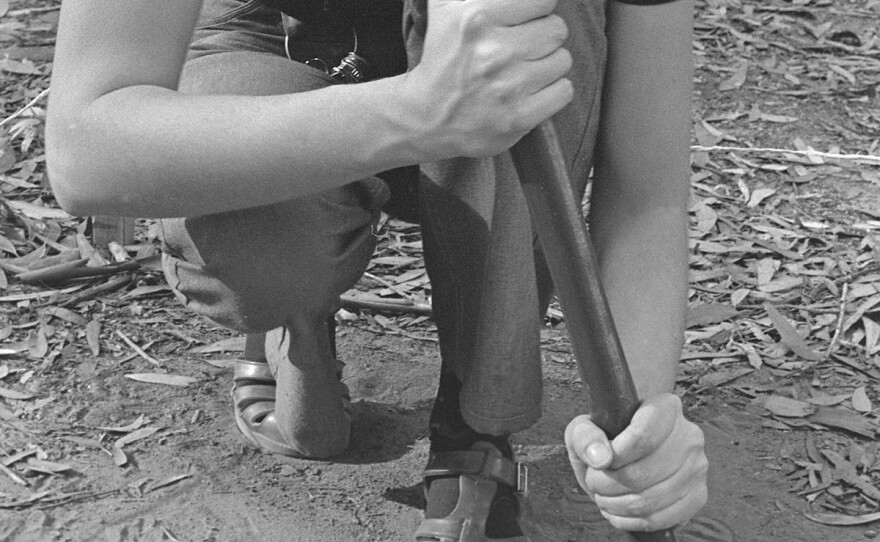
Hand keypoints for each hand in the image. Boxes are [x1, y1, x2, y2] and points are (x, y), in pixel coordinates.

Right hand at [403, 0, 572, 159]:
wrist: (424, 118)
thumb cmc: (441, 60)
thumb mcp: (445, 9)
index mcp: (476, 18)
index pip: (543, 1)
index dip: (535, 11)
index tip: (523, 22)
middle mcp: (494, 52)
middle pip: (557, 29)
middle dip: (542, 37)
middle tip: (523, 48)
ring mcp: (509, 87)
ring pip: (562, 60)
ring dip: (547, 65)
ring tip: (524, 71)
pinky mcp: (519, 117)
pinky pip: (564, 91)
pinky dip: (552, 91)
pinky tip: (531, 91)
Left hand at [564, 393, 707, 531]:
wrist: (630, 451)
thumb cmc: (607, 435)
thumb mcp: (586, 427)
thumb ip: (586, 436)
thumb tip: (601, 458)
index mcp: (666, 408)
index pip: (642, 437)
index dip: (615, 456)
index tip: (599, 462)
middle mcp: (689, 436)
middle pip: (642, 473)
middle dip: (606, 484)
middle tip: (594, 482)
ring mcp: (697, 468)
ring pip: (649, 500)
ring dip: (615, 505)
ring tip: (602, 496)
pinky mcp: (697, 496)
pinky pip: (660, 519)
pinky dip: (630, 521)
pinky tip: (616, 511)